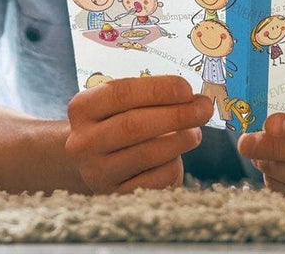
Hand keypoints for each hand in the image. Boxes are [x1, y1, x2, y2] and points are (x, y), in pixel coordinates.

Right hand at [65, 74, 211, 192]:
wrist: (88, 163)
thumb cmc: (111, 125)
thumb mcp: (115, 106)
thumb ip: (146, 98)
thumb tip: (191, 98)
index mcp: (81, 108)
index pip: (121, 93)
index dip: (157, 90)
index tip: (187, 88)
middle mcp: (83, 141)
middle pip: (134, 125)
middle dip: (176, 115)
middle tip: (203, 109)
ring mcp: (98, 172)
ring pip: (147, 154)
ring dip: (180, 140)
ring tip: (195, 132)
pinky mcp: (115, 197)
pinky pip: (155, 181)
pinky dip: (173, 165)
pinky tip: (177, 156)